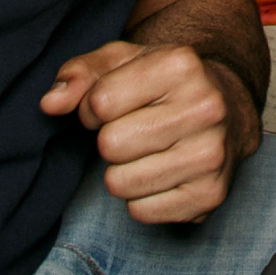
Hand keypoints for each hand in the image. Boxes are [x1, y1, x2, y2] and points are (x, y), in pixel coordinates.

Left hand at [41, 38, 256, 222]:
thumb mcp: (121, 62)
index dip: (95, 107)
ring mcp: (212, 154)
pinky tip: (162, 172)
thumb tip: (49, 104)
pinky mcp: (210, 195)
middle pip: (110, 145)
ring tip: (147, 151)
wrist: (225, 108)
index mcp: (181, 64)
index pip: (101, 103)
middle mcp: (205, 107)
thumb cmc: (161, 82)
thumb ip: (79, 75)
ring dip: (122, 171)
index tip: (116, 104)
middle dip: (111, 140)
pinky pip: (140, 212)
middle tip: (134, 129)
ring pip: (121, 183)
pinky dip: (141, 197)